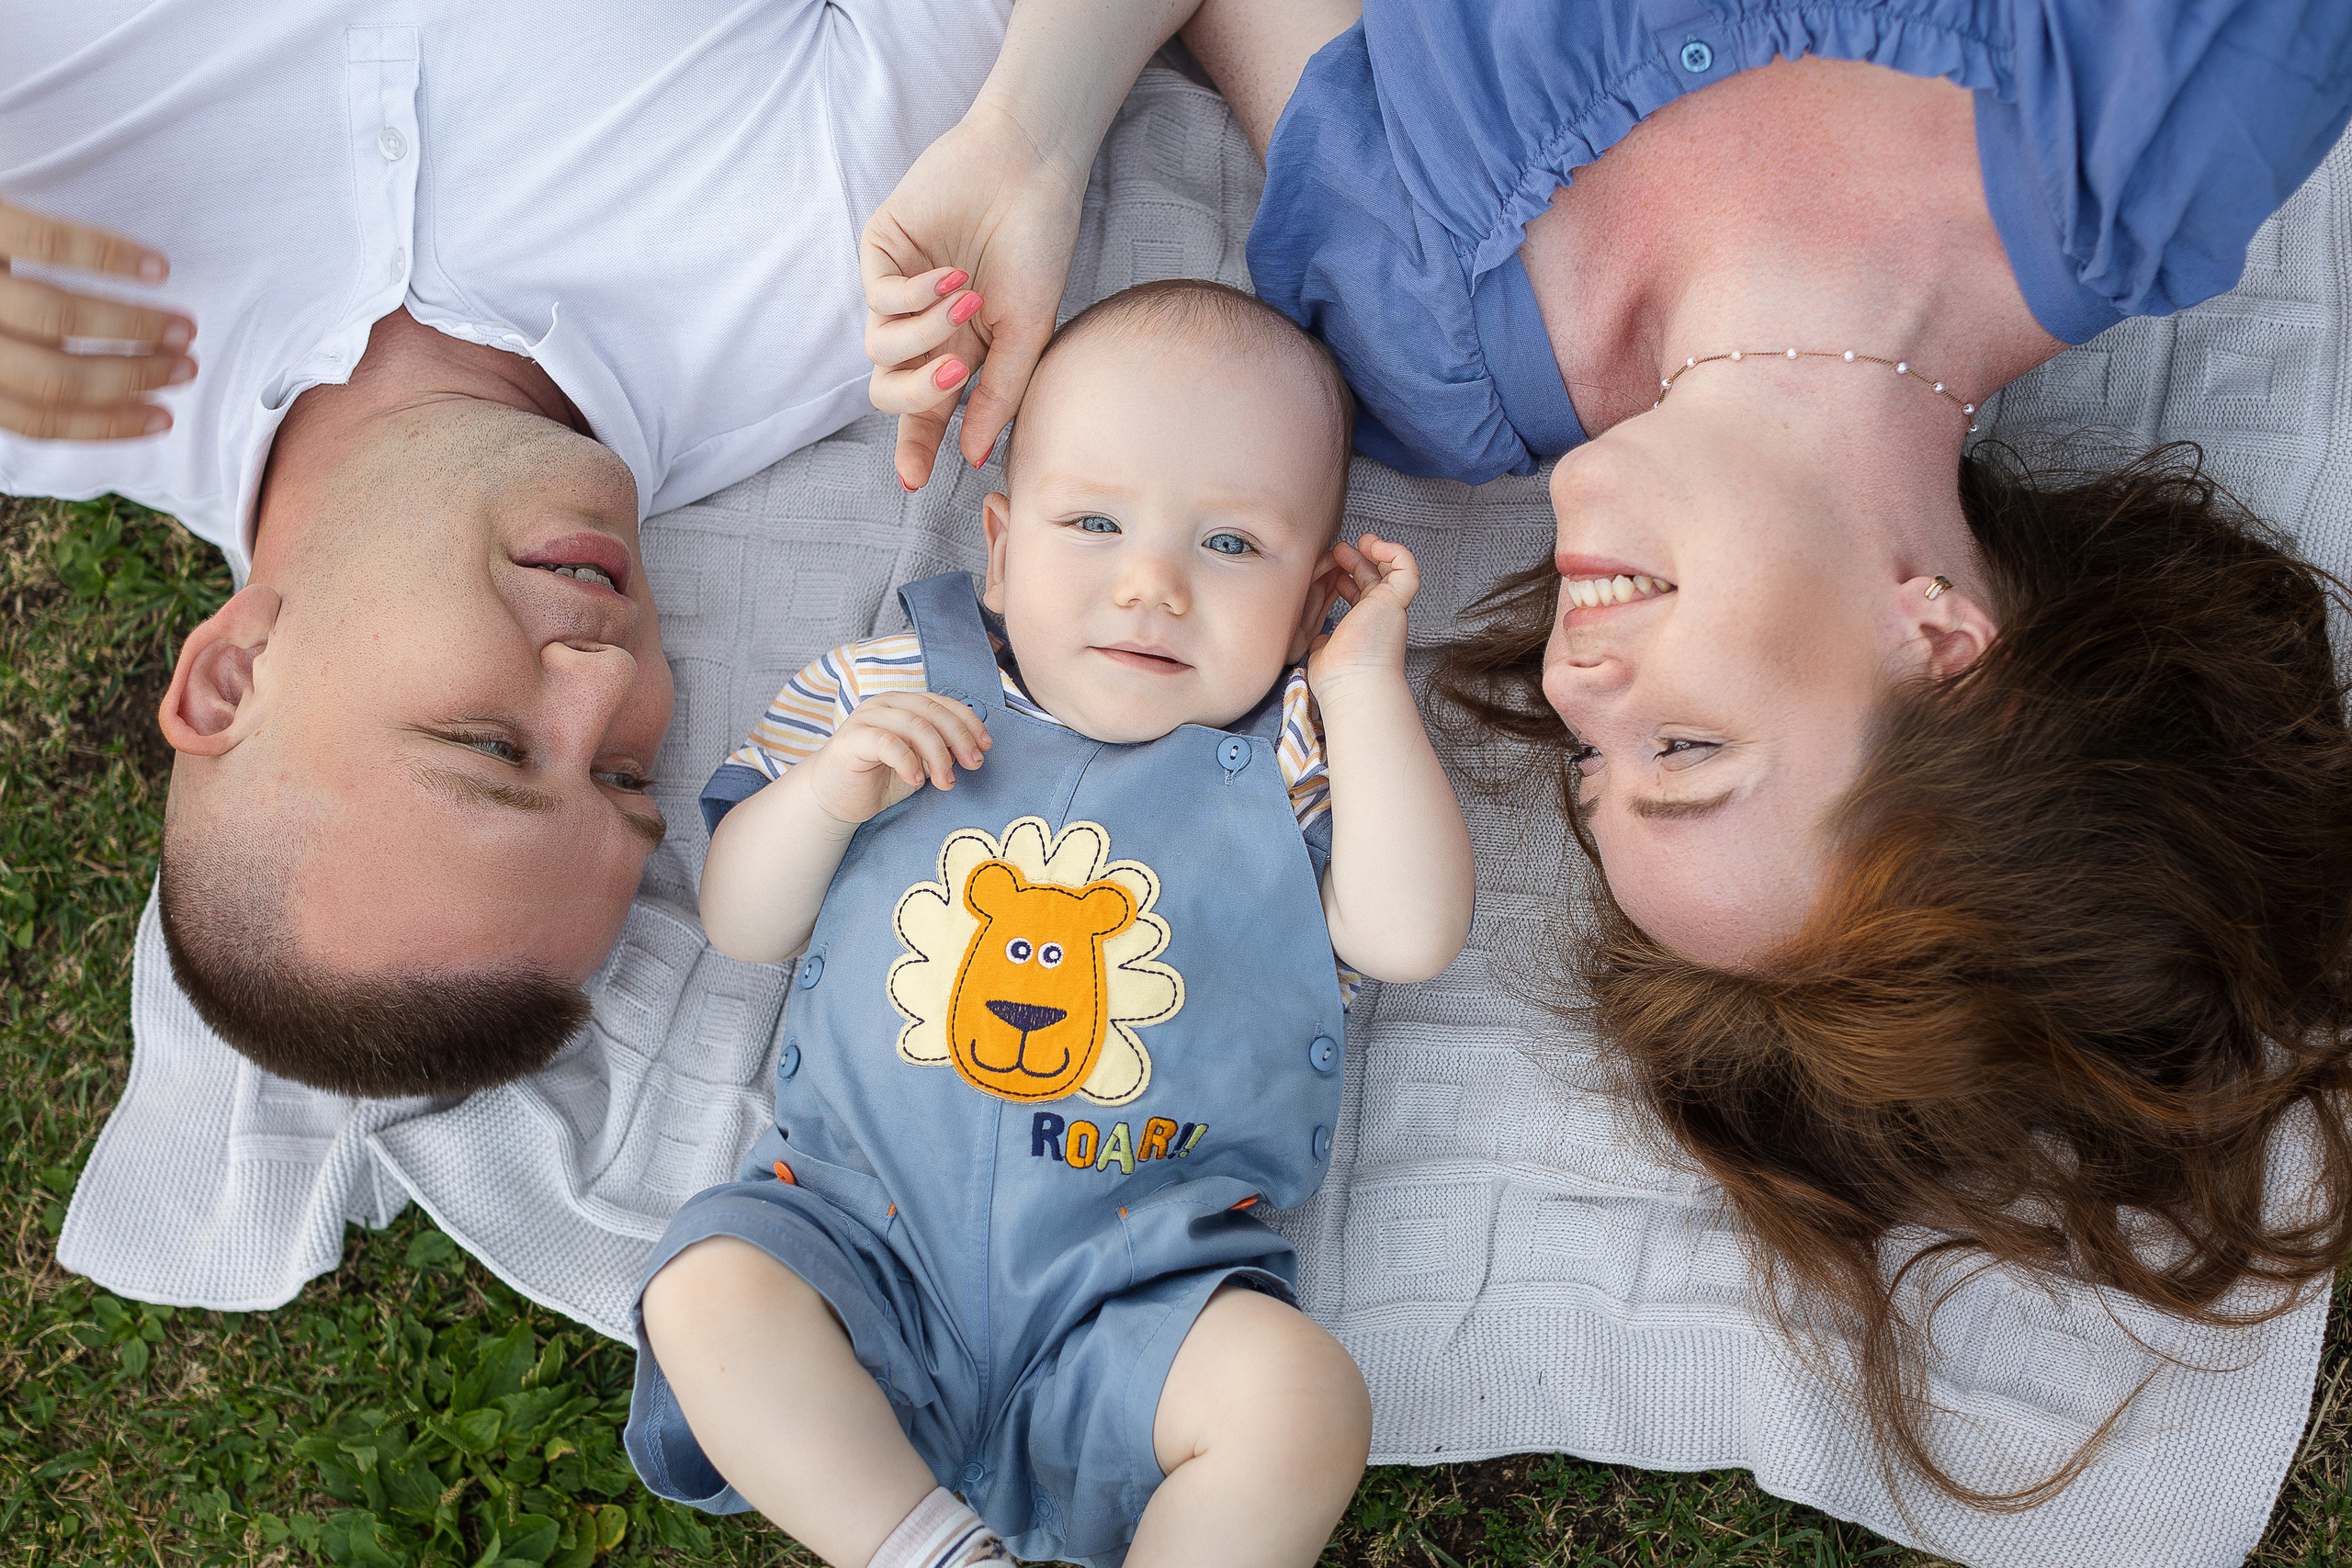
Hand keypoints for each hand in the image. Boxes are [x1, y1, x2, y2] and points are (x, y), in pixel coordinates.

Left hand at [1, 200, 193, 439]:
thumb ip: (1, 366)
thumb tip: (71, 400)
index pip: (33, 420)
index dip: (107, 427)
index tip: (161, 418)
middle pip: (56, 377)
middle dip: (133, 380)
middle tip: (184, 369)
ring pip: (60, 320)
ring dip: (136, 329)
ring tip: (181, 327)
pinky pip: (50, 243)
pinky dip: (112, 258)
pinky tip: (155, 268)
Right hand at [798, 692, 990, 825]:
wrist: (835, 798)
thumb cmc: (879, 778)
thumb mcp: (920, 762)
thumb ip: (941, 750)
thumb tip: (973, 748)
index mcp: (904, 704)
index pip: (943, 703)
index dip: (968, 722)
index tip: (985, 746)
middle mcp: (886, 704)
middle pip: (932, 712)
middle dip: (959, 739)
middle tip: (973, 765)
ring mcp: (866, 718)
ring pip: (914, 725)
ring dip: (938, 755)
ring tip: (946, 782)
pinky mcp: (851, 739)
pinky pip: (888, 743)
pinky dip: (908, 761)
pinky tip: (916, 781)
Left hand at [862, 101, 1088, 489]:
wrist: (1029, 171)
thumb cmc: (1037, 247)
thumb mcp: (1029, 332)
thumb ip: (999, 395)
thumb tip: (971, 457)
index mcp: (959, 352)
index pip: (927, 413)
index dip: (915, 448)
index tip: (914, 482)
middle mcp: (923, 328)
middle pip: (891, 391)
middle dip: (918, 394)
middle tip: (956, 375)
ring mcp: (898, 291)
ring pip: (880, 349)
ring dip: (924, 334)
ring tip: (967, 299)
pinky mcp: (880, 253)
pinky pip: (879, 299)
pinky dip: (915, 295)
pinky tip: (950, 273)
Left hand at [1307, 533, 1420, 698]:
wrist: (1350, 684)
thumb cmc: (1337, 678)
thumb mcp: (1323, 652)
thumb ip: (1324, 641)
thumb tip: (1320, 640)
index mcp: (1365, 627)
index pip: (1362, 596)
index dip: (1349, 579)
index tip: (1333, 573)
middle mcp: (1381, 617)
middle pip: (1376, 579)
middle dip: (1359, 560)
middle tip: (1340, 548)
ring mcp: (1389, 608)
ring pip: (1394, 570)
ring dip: (1378, 550)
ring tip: (1362, 540)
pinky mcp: (1395, 601)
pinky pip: (1407, 568)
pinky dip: (1395, 551)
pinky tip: (1374, 546)